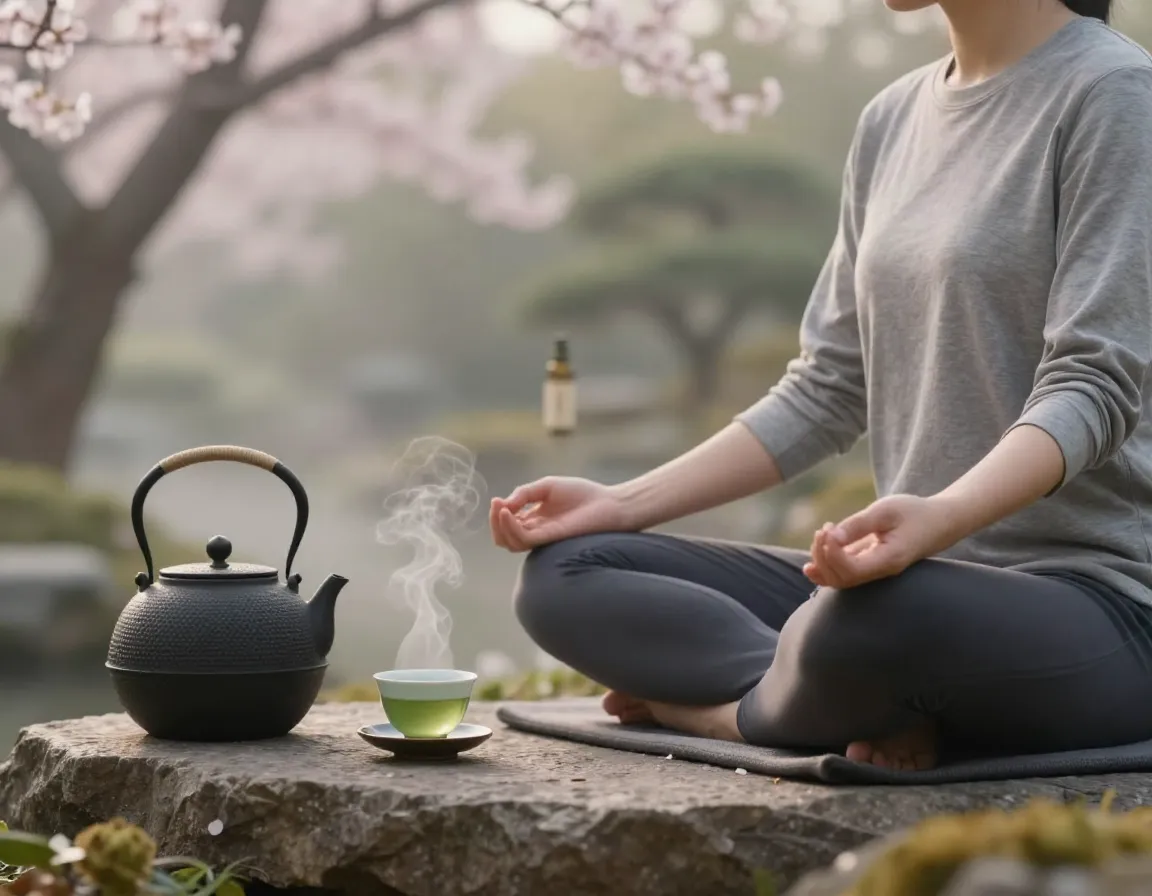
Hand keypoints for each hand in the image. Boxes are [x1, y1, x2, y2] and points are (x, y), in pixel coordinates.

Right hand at [489, 476, 629, 551]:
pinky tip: (509, 513)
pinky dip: (511, 528)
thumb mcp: (546, 486)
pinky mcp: (550, 539)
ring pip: (510, 542)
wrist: (608, 503)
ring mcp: (542, 537)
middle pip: (504, 537)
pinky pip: (524, 539)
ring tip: (501, 510)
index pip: (507, 524)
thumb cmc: (582, 494)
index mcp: (534, 519)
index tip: (497, 500)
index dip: (497, 514)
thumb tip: (503, 504)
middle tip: (496, 506)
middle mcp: (536, 531)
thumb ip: (524, 493)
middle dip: (494, 523)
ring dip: (500, 527)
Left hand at [803, 494, 961, 588]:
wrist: (939, 521)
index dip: (831, 554)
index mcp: (889, 560)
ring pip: (840, 580)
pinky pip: (845, 574)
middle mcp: (881, 572)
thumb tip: (831, 536)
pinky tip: (812, 560)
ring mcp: (875, 572)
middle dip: (823, 557)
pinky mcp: (870, 566)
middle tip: (823, 530)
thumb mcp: (885, 511)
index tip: (827, 530)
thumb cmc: (914, 512)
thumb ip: (857, 525)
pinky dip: (827, 567)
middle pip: (841, 579)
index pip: (851, 570)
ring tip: (822, 534)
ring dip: (822, 561)